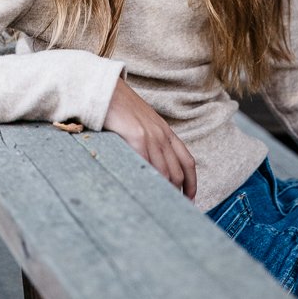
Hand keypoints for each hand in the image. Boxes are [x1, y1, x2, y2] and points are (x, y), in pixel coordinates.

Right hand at [104, 77, 196, 199]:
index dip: (192, 184)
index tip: (189, 200)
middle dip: (177, 194)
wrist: (106, 88)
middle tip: (171, 211)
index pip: (188, 162)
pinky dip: (146, 181)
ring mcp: (151, 136)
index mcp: (166, 131)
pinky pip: (146, 165)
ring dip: (162, 192)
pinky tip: (142, 192)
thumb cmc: (119, 107)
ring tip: (156, 208)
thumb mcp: (142, 122)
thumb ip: (150, 141)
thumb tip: (151, 165)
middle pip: (177, 173)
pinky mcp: (136, 137)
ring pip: (163, 173)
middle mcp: (162, 135)